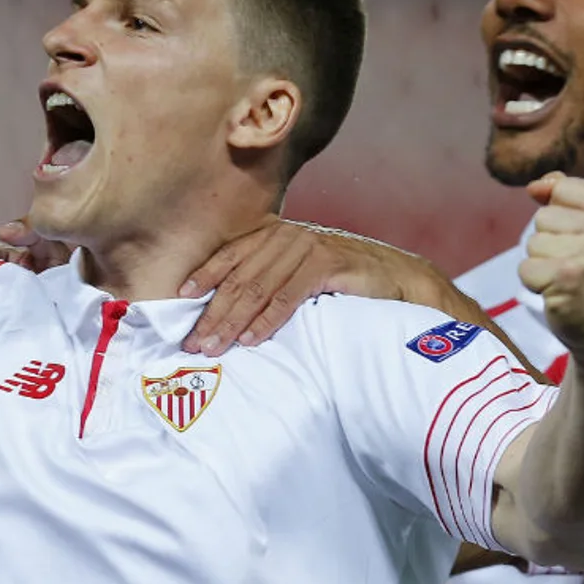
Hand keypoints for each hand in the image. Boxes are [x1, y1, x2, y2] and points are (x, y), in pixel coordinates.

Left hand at [177, 219, 437, 354]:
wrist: (401, 281)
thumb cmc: (347, 286)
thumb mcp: (302, 277)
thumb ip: (271, 283)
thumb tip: (228, 313)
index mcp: (279, 235)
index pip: (232, 254)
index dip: (205, 275)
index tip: (181, 299)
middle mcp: (290, 236)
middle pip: (240, 276)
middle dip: (214, 313)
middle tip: (193, 343)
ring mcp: (309, 246)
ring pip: (259, 287)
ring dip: (233, 321)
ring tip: (215, 347)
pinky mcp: (329, 263)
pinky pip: (289, 295)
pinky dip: (268, 320)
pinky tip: (252, 339)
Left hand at [517, 173, 583, 368]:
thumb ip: (565, 195)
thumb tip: (535, 186)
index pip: (561, 190)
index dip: (562, 218)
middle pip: (543, 217)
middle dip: (551, 243)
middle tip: (577, 266)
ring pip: (533, 243)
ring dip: (543, 264)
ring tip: (568, 279)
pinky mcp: (568, 279)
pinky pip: (525, 268)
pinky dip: (535, 284)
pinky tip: (559, 293)